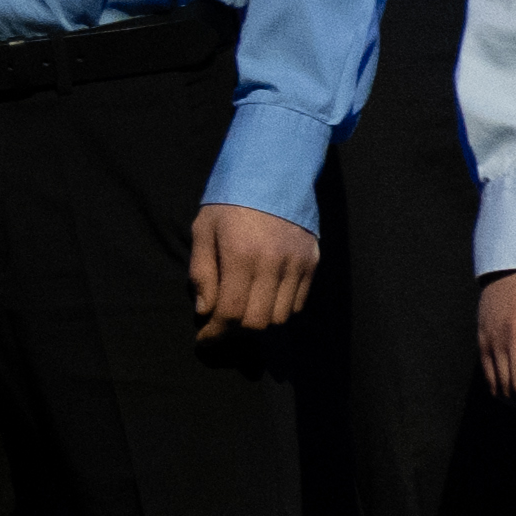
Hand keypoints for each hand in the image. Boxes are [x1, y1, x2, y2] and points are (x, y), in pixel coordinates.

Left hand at [188, 203, 319, 340]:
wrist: (273, 174)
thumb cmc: (229, 203)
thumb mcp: (204, 230)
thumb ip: (202, 273)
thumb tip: (205, 311)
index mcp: (241, 255)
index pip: (231, 312)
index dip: (216, 333)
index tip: (204, 340)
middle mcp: (274, 263)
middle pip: (258, 322)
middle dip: (236, 330)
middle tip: (221, 325)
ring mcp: (298, 264)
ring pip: (281, 317)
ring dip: (259, 321)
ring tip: (242, 310)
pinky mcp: (313, 262)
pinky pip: (298, 303)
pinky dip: (280, 309)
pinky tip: (264, 298)